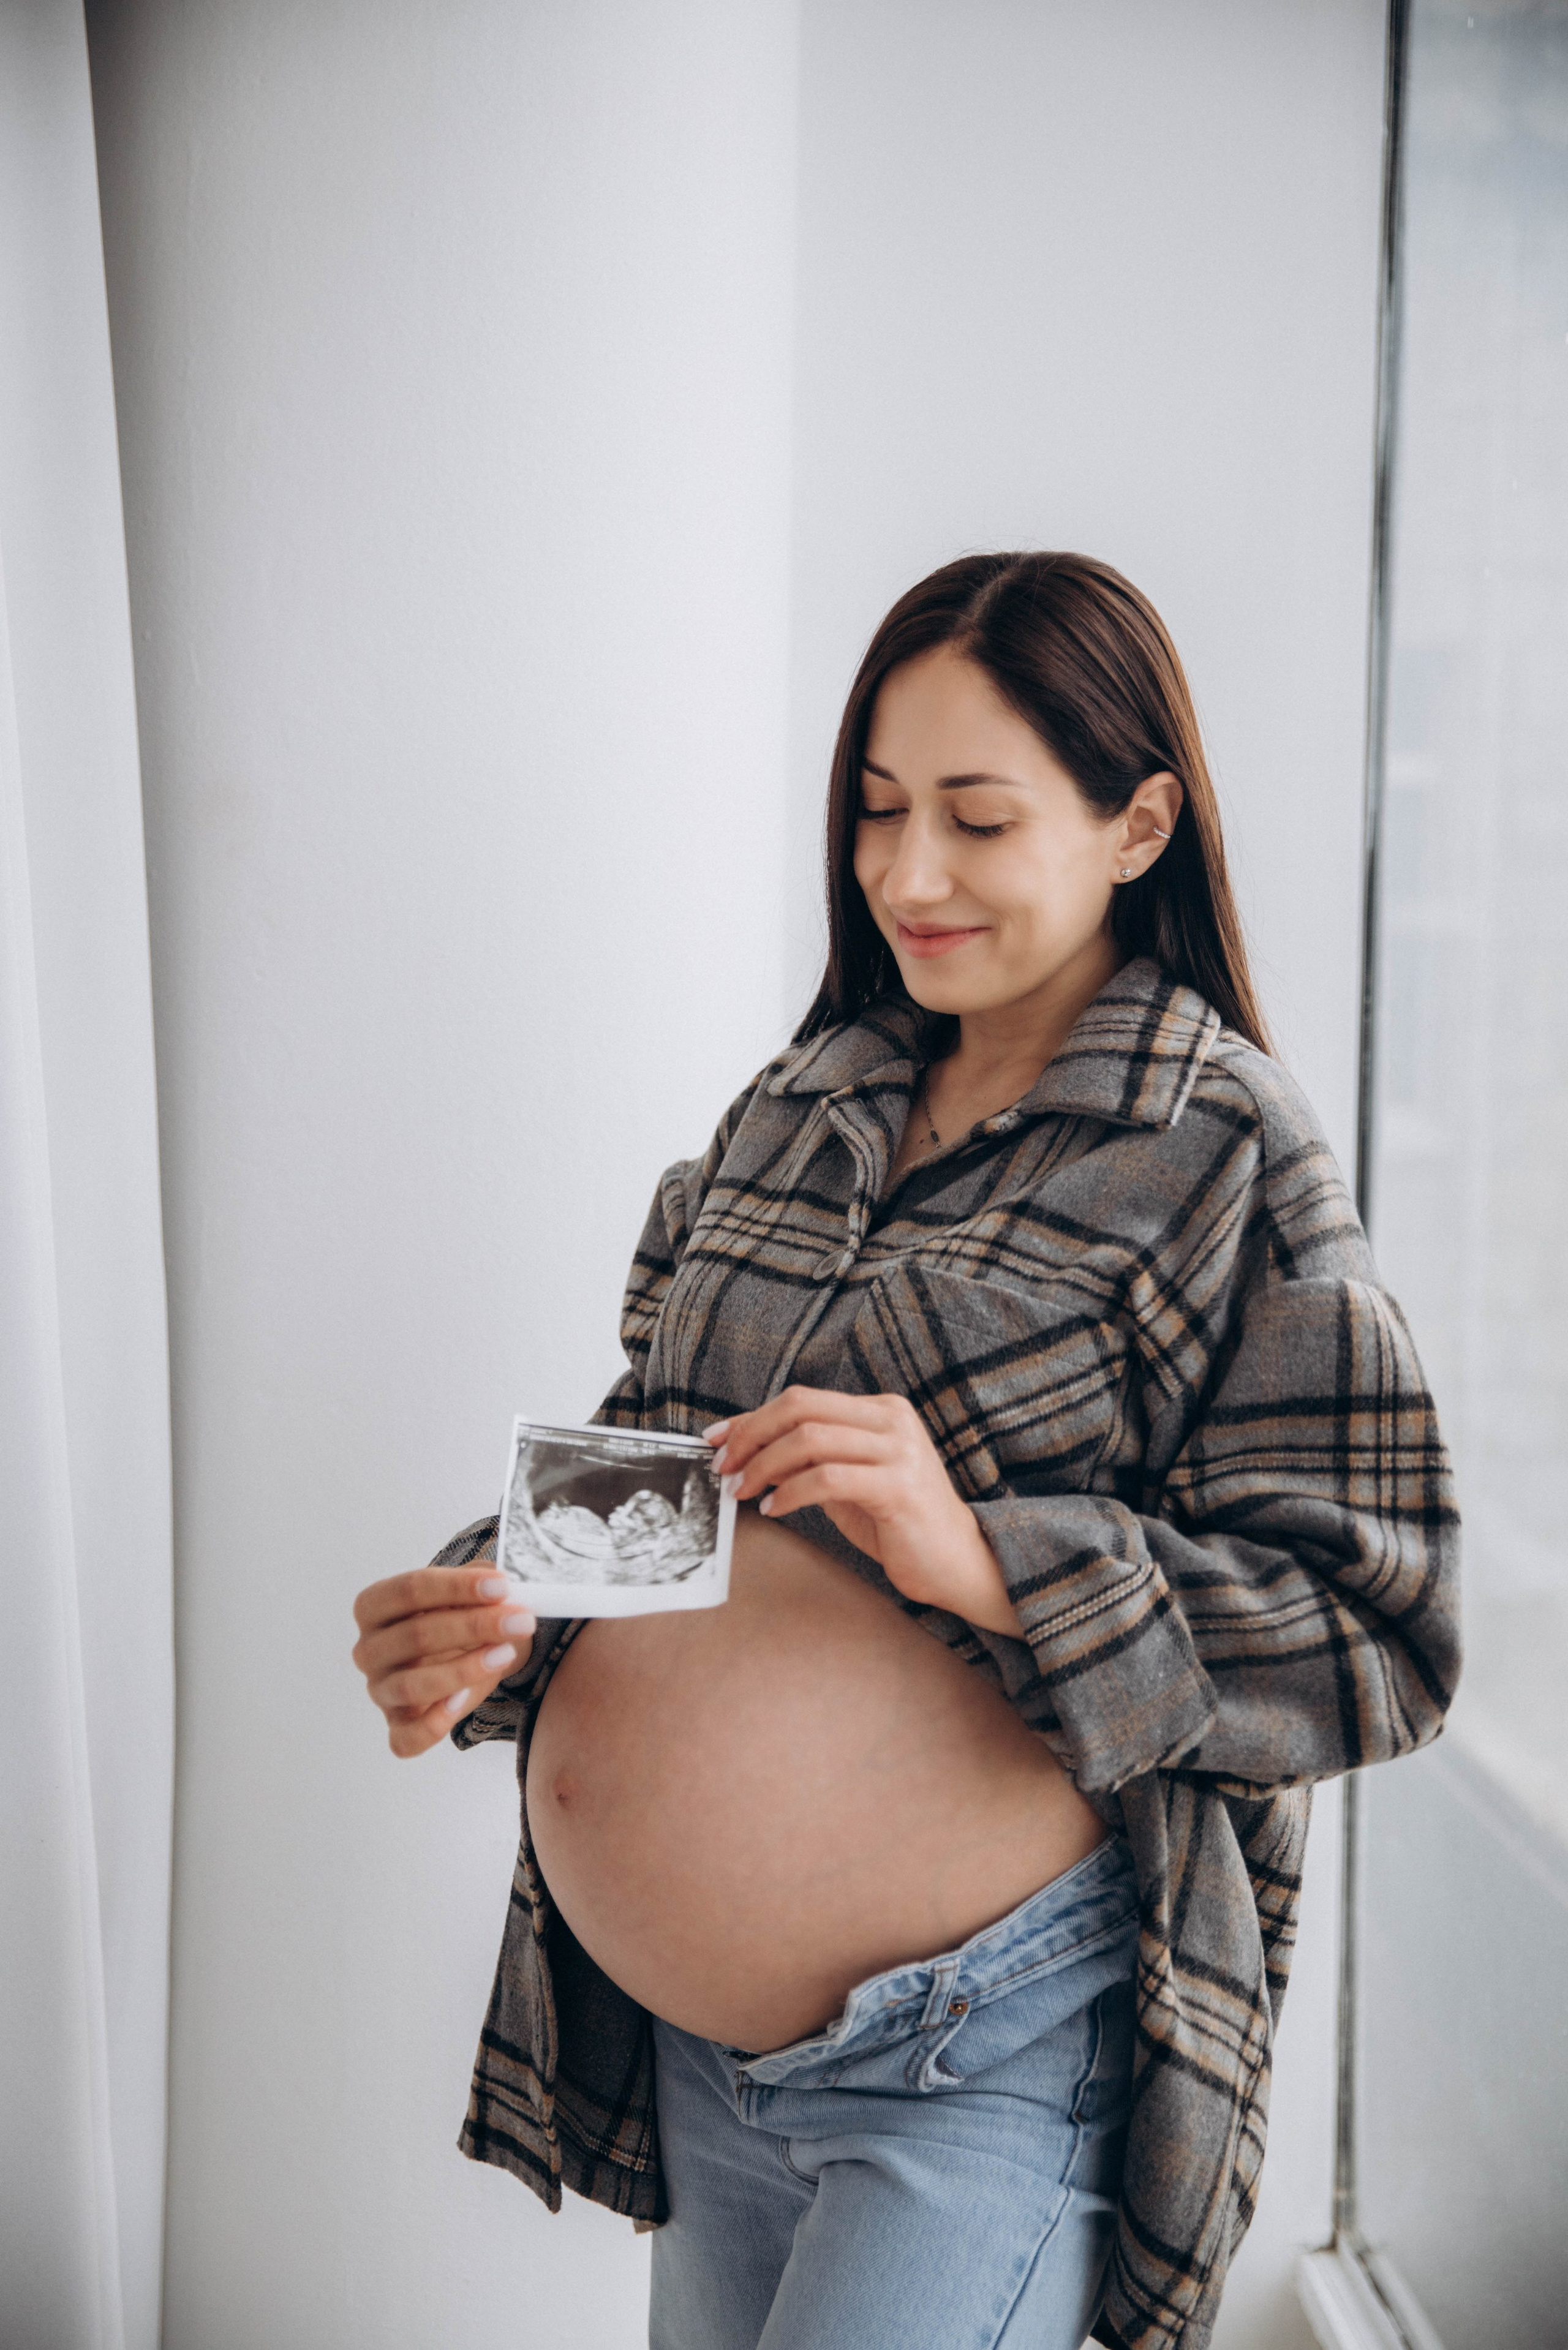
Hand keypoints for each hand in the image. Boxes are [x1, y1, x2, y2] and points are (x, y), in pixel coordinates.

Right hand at [351, 1567, 536, 1757]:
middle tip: (521, 1620)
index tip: (503, 1586)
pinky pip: (406, 1739)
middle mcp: (368, 1650)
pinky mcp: (397, 1727)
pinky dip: (433, 1725)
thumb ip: (481, 1580)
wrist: (468, 1653)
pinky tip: (464, 1701)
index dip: (457, 1587)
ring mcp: (380, 1691)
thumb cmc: (460, 1615)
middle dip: (474, 1626)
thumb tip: (503, 1587)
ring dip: (465, 1669)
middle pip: (415, 1635)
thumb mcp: (470, 1590)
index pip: (408, 1590)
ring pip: (411, 1686)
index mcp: (374, 1606)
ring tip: (506, 1654)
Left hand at [706, 1387, 1022, 1637]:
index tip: (715, 1439)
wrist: (958, 1563)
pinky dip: (791, 1492)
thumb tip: (746, 1450)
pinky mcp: (898, 1486)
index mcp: (880, 1409)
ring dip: (764, 1466)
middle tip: (722, 1468)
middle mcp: (891, 1420)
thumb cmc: (898, 1524)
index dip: (751, 1417)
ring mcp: (898, 1450)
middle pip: (801, 1408)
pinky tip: (774, 1509)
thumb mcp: (846, 1482)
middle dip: (751, 1435)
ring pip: (810, 1439)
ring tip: (743, 1493)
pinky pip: (828, 1478)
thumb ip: (807, 1460)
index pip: (802, 1400)